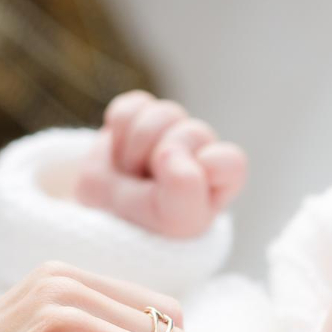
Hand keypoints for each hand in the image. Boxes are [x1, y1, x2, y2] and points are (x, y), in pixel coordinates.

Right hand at [74, 90, 246, 237]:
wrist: (99, 214)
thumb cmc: (145, 225)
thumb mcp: (172, 220)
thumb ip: (184, 190)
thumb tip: (170, 150)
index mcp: (220, 182)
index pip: (232, 162)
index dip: (206, 169)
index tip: (185, 187)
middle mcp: (200, 151)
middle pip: (196, 133)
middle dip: (163, 159)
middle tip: (146, 186)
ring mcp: (170, 130)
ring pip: (166, 114)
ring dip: (138, 147)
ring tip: (131, 171)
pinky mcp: (139, 114)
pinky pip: (134, 106)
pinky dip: (119, 128)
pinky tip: (118, 150)